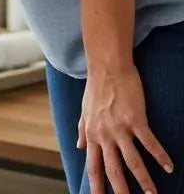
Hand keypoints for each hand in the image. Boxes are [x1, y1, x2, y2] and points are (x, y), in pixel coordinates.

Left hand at [78, 65, 172, 193]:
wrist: (106, 67)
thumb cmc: (96, 89)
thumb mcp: (84, 111)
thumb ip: (82, 130)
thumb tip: (78, 145)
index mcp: (91, 134)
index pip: (93, 167)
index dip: (96, 186)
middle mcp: (104, 135)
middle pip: (112, 170)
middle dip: (120, 191)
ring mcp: (120, 128)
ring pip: (132, 161)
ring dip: (143, 180)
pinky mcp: (135, 120)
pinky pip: (149, 143)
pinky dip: (160, 156)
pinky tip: (169, 167)